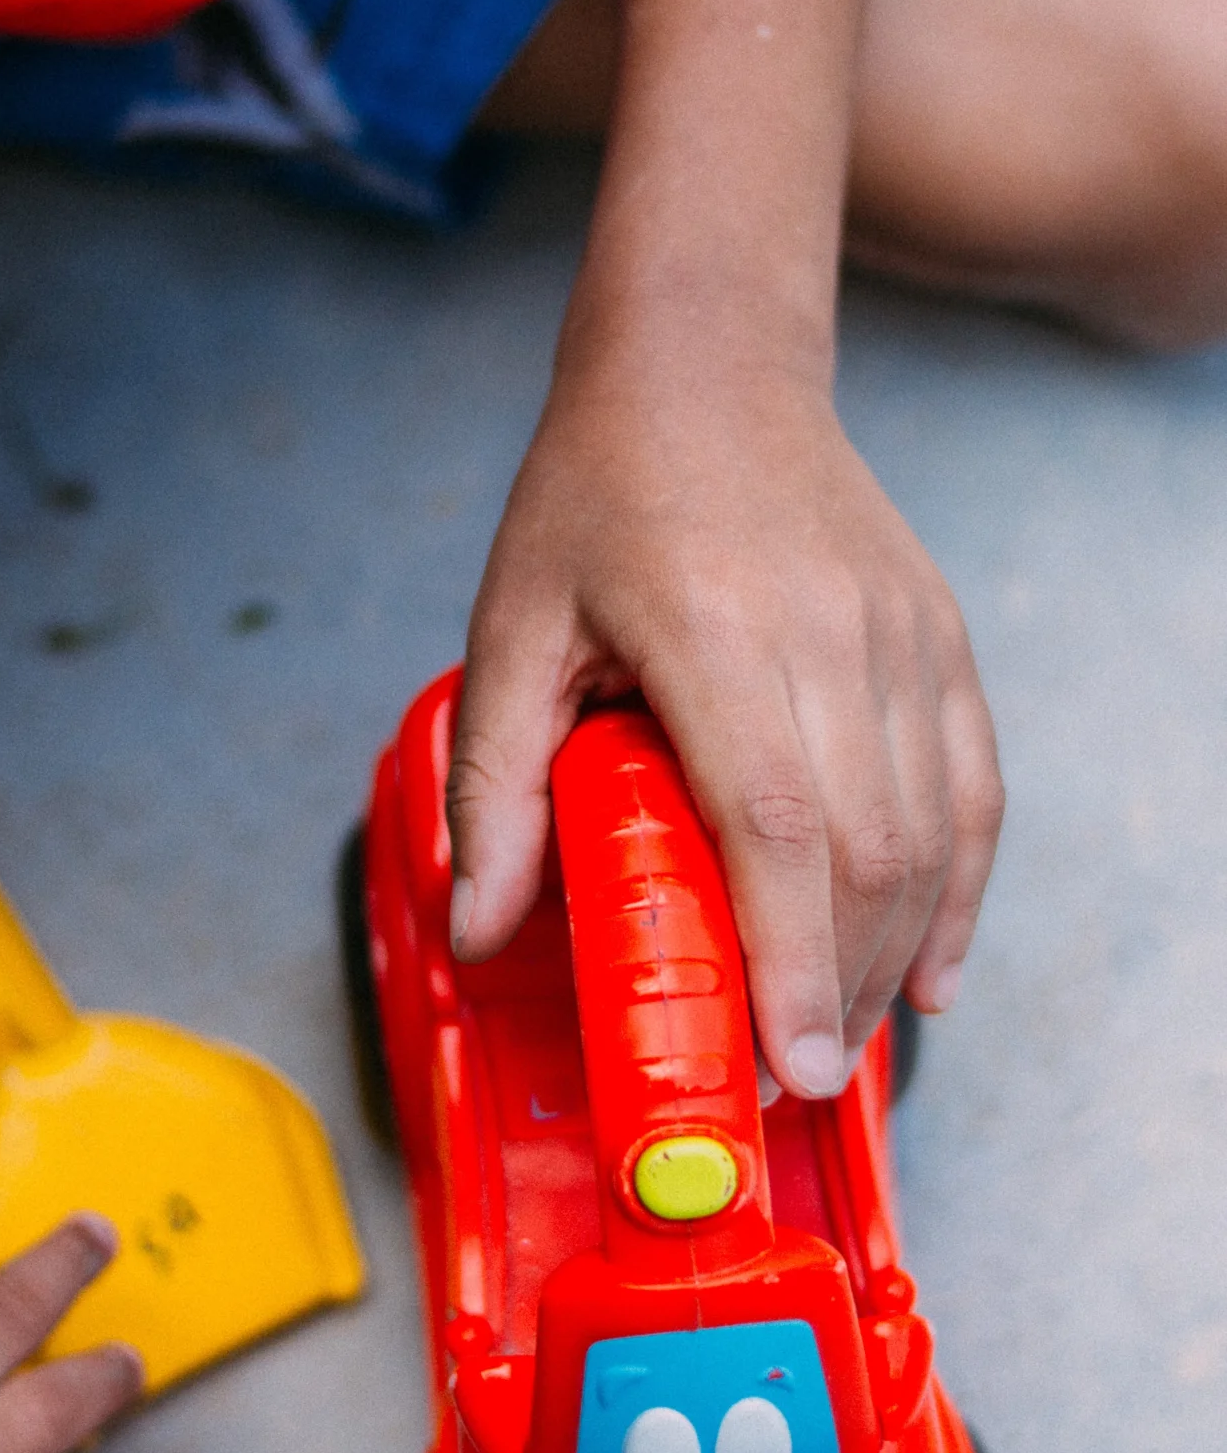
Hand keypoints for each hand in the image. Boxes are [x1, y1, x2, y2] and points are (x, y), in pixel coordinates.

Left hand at [446, 350, 1001, 1098]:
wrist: (706, 365)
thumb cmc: (596, 494)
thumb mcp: (511, 629)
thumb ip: (494, 786)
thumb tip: (481, 932)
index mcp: (713, 631)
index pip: (776, 826)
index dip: (788, 959)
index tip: (781, 1068)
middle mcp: (830, 634)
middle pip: (865, 851)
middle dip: (837, 990)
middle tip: (787, 1088)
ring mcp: (901, 634)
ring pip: (929, 832)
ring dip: (892, 955)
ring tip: (838, 1044)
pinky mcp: (939, 636)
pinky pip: (972, 786)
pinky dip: (958, 890)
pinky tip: (928, 973)